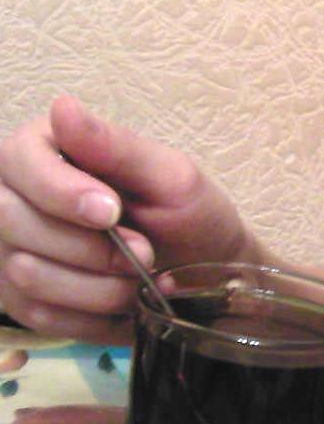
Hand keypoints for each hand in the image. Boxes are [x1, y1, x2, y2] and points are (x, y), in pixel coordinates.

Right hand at [0, 95, 260, 342]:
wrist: (204, 276)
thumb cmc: (190, 216)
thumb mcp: (171, 177)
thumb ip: (117, 147)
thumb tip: (62, 107)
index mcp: (46, 148)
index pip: (21, 162)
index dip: (61, 192)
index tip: (111, 212)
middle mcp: (13, 194)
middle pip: (13, 221)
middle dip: (92, 248)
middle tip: (144, 253)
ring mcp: (9, 249)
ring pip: (25, 273)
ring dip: (97, 286)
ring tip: (138, 278)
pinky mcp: (18, 299)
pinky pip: (38, 315)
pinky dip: (91, 316)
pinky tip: (123, 305)